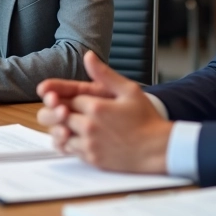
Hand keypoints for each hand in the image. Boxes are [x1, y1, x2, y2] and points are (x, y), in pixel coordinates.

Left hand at [36, 51, 171, 173]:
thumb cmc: (146, 119)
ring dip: (61, 127)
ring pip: (60, 134)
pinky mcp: (92, 159)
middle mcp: (89, 126)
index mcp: (96, 107)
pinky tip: (75, 137)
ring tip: (68, 123)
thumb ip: (105, 74)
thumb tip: (88, 56)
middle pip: (58, 115)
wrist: (158, 149)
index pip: (67, 98)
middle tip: (61, 109)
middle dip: (57, 110)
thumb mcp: (129, 90)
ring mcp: (89, 144)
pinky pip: (69, 150)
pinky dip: (67, 143)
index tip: (69, 97)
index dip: (65, 96)